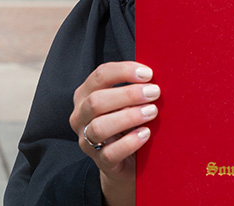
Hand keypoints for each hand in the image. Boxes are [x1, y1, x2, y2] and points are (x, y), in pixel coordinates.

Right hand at [69, 61, 159, 205]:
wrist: (125, 162)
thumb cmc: (127, 124)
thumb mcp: (125, 103)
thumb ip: (132, 88)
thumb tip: (154, 75)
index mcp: (85, 95)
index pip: (100, 75)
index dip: (124, 71)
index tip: (148, 74)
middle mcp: (80, 116)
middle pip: (96, 101)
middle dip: (128, 94)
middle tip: (154, 93)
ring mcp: (86, 140)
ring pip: (100, 127)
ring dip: (129, 116)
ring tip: (151, 112)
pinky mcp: (99, 162)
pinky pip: (111, 153)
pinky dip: (130, 142)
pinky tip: (146, 133)